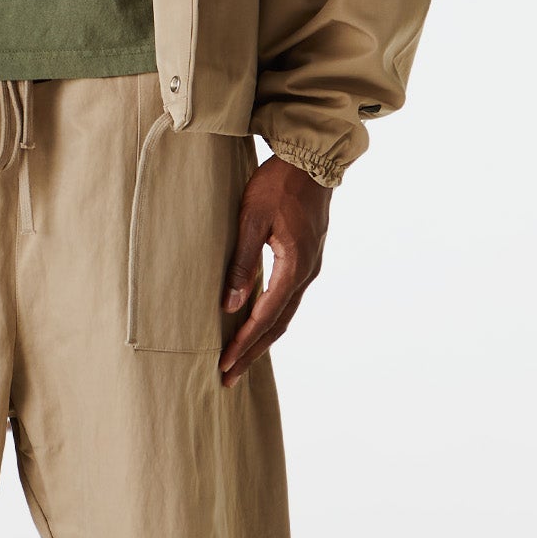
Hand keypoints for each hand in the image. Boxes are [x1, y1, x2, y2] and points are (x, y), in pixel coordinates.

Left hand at [218, 154, 331, 388]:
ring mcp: (310, 268)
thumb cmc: (279, 184)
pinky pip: (288, 299)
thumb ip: (242, 263)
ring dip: (262, 339)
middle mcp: (306, 274)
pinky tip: (257, 325)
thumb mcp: (252, 219)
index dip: (243, 343)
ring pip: (284, 314)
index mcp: (294, 267)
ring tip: (240, 360)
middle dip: (252, 352)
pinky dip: (271, 319)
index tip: (224, 363)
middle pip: (277, 325)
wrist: (312, 160)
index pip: (265, 317)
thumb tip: (231, 305)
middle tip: (228, 377)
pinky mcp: (306, 259)